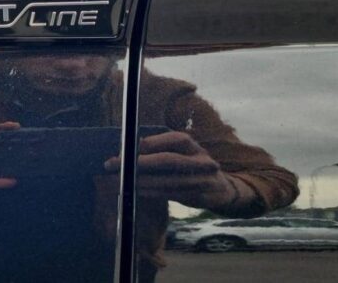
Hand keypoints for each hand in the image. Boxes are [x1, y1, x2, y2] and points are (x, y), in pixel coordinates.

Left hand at [104, 132, 254, 210]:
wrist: (221, 188)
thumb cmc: (190, 165)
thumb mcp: (180, 152)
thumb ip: (159, 148)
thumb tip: (129, 145)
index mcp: (194, 146)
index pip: (175, 139)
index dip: (152, 142)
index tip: (129, 147)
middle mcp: (201, 161)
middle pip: (169, 160)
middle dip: (140, 163)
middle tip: (116, 164)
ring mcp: (202, 180)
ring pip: (167, 181)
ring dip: (140, 181)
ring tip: (120, 180)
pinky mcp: (199, 197)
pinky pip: (170, 194)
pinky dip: (150, 192)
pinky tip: (135, 190)